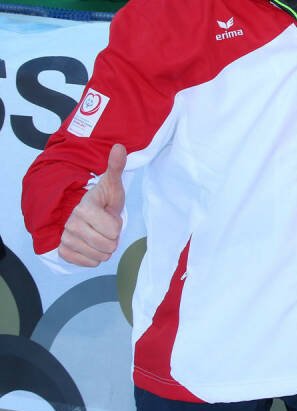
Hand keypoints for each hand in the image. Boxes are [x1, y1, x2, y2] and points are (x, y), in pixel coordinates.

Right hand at [57, 144, 126, 266]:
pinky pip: (87, 262)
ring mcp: (66, 239)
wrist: (79, 211)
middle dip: (111, 237)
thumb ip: (116, 167)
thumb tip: (119, 147)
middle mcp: (71, 225)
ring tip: (97, 233)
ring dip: (103, 248)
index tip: (108, 214)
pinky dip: (93, 257)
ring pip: (99, 256)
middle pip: (108, 245)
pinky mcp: (63, 251)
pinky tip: (90, 244)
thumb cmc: (100, 199)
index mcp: (84, 209)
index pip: (113, 231)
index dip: (116, 224)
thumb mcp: (111, 184)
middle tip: (104, 225)